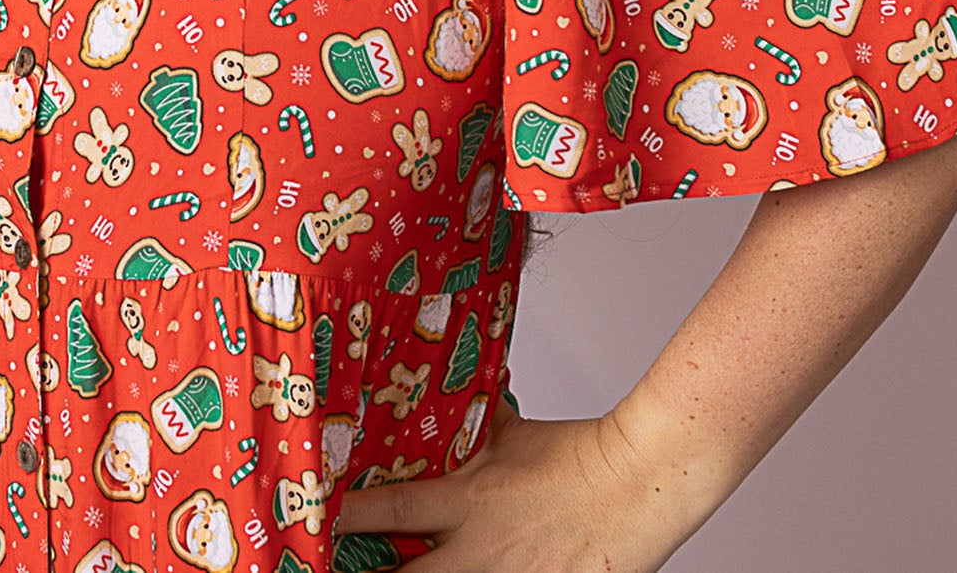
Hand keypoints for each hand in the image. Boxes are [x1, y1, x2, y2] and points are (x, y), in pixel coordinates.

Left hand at [332, 408, 712, 572]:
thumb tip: (447, 400)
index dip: (347, 522)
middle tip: (333, 572)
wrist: (640, 480)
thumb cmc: (578, 453)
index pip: (390, 514)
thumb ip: (470, 431)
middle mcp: (481, 553)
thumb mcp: (509, 434)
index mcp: (468, 502)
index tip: (316, 524)